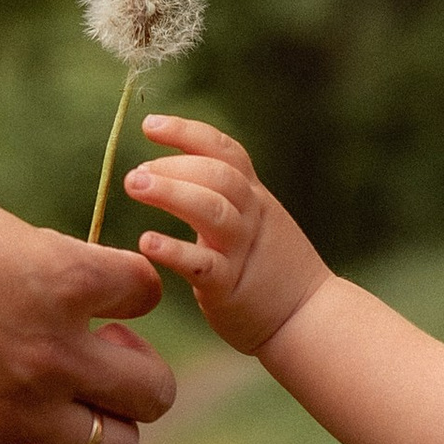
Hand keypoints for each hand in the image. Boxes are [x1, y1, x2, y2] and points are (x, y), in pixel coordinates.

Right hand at [0, 175, 173, 443]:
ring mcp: (14, 411)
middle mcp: (52, 352)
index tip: (99, 298)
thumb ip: (42, 263)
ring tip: (68, 411)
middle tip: (94, 360)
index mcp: (61, 277)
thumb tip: (79, 292)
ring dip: (103, 431)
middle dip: (134, 375)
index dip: (128, 294)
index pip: (146, 293)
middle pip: (153, 392)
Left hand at [124, 115, 330, 354]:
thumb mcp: (254, 222)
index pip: (224, 152)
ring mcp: (242, 251)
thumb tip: (170, 175)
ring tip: (135, 185)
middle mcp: (251, 217)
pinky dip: (175, 251)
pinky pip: (202, 265)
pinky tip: (148, 242)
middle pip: (218, 176)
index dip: (187, 133)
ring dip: (172, 193)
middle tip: (135, 173)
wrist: (309, 318)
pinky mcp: (230, 288)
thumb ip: (222, 198)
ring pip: (212, 211)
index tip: (149, 125)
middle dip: (175, 165)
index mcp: (254, 197)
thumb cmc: (269, 270)